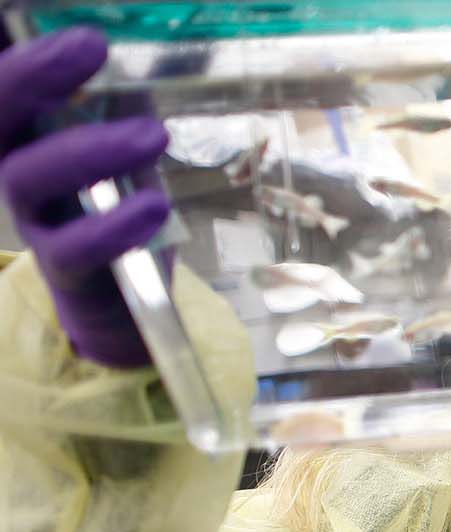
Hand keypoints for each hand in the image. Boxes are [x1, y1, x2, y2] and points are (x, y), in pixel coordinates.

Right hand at [0, 27, 171, 367]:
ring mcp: (35, 218)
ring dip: (87, 150)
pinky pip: (72, 248)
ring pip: (26, 178)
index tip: (76, 32)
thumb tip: (144, 57)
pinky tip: (153, 205)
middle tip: (88, 46)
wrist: (127, 299)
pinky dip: (113, 226)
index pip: (8, 88)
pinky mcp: (65, 267)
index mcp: (32, 133)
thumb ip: (126, 107)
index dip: (23, 57)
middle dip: (31, 76)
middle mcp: (18, 168)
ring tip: (153, 135)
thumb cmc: (121, 204)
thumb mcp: (126, 148)